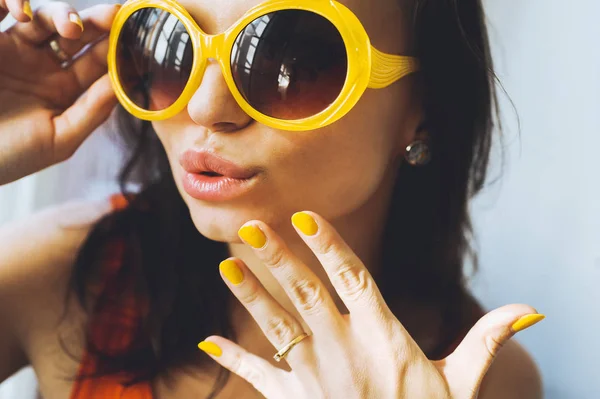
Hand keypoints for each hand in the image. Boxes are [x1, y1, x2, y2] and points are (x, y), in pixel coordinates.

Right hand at [0, 1, 119, 184]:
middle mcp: (43, 65)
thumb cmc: (9, 156)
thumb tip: (124, 83)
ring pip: (44, 17)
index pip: (98, 61)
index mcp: (65, 89)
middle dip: (97, 22)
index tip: (137, 34)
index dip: (117, 47)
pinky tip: (22, 13)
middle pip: (77, 33)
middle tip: (114, 14)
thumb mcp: (59, 140)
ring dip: (61, 13)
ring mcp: (14, 49)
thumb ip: (92, 111)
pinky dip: (13, 1)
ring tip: (71, 27)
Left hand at [198, 211, 544, 397]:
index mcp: (382, 335)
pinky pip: (259, 376)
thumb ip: (486, 340)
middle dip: (278, 257)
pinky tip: (207, 341)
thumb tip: (530, 311)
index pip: (353, 278)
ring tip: (226, 264)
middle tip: (252, 226)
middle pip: (305, 292)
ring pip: (277, 324)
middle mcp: (342, 348)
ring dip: (251, 293)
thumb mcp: (461, 382)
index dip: (330, 245)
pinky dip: (232, 358)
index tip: (307, 216)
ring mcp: (314, 374)